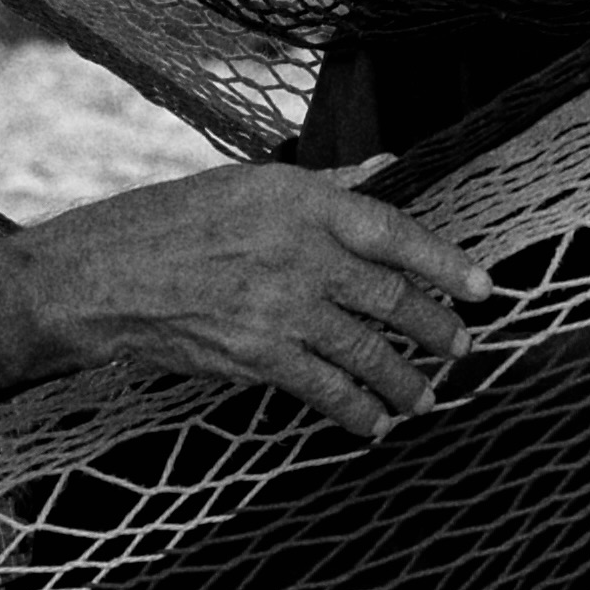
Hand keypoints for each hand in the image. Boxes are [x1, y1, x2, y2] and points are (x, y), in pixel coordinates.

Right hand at [0, 158, 502, 439]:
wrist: (105, 273)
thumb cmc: (174, 221)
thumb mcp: (250, 184)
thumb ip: (326, 186)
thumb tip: (386, 166)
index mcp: (300, 199)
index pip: (394, 231)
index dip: (446, 262)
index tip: (484, 287)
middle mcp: (299, 250)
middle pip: (392, 297)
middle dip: (436, 329)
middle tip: (461, 346)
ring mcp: (280, 305)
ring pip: (368, 351)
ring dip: (406, 379)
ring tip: (426, 396)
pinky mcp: (259, 354)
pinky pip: (327, 389)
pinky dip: (358, 411)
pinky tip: (374, 423)